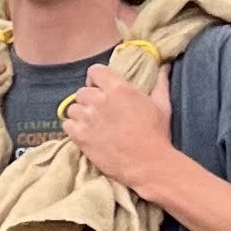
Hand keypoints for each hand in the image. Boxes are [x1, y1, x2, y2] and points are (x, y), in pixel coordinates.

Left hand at [62, 60, 177, 191]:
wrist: (147, 163)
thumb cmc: (156, 134)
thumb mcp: (162, 104)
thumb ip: (160, 83)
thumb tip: (164, 67)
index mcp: (118, 88)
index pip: (95, 71)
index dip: (96, 78)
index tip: (101, 87)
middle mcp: (99, 100)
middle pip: (82, 91)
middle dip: (89, 99)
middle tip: (99, 110)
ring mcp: (87, 118)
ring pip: (72, 108)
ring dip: (80, 114)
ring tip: (92, 123)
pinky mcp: (79, 136)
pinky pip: (66, 124)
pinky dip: (73, 127)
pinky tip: (85, 133)